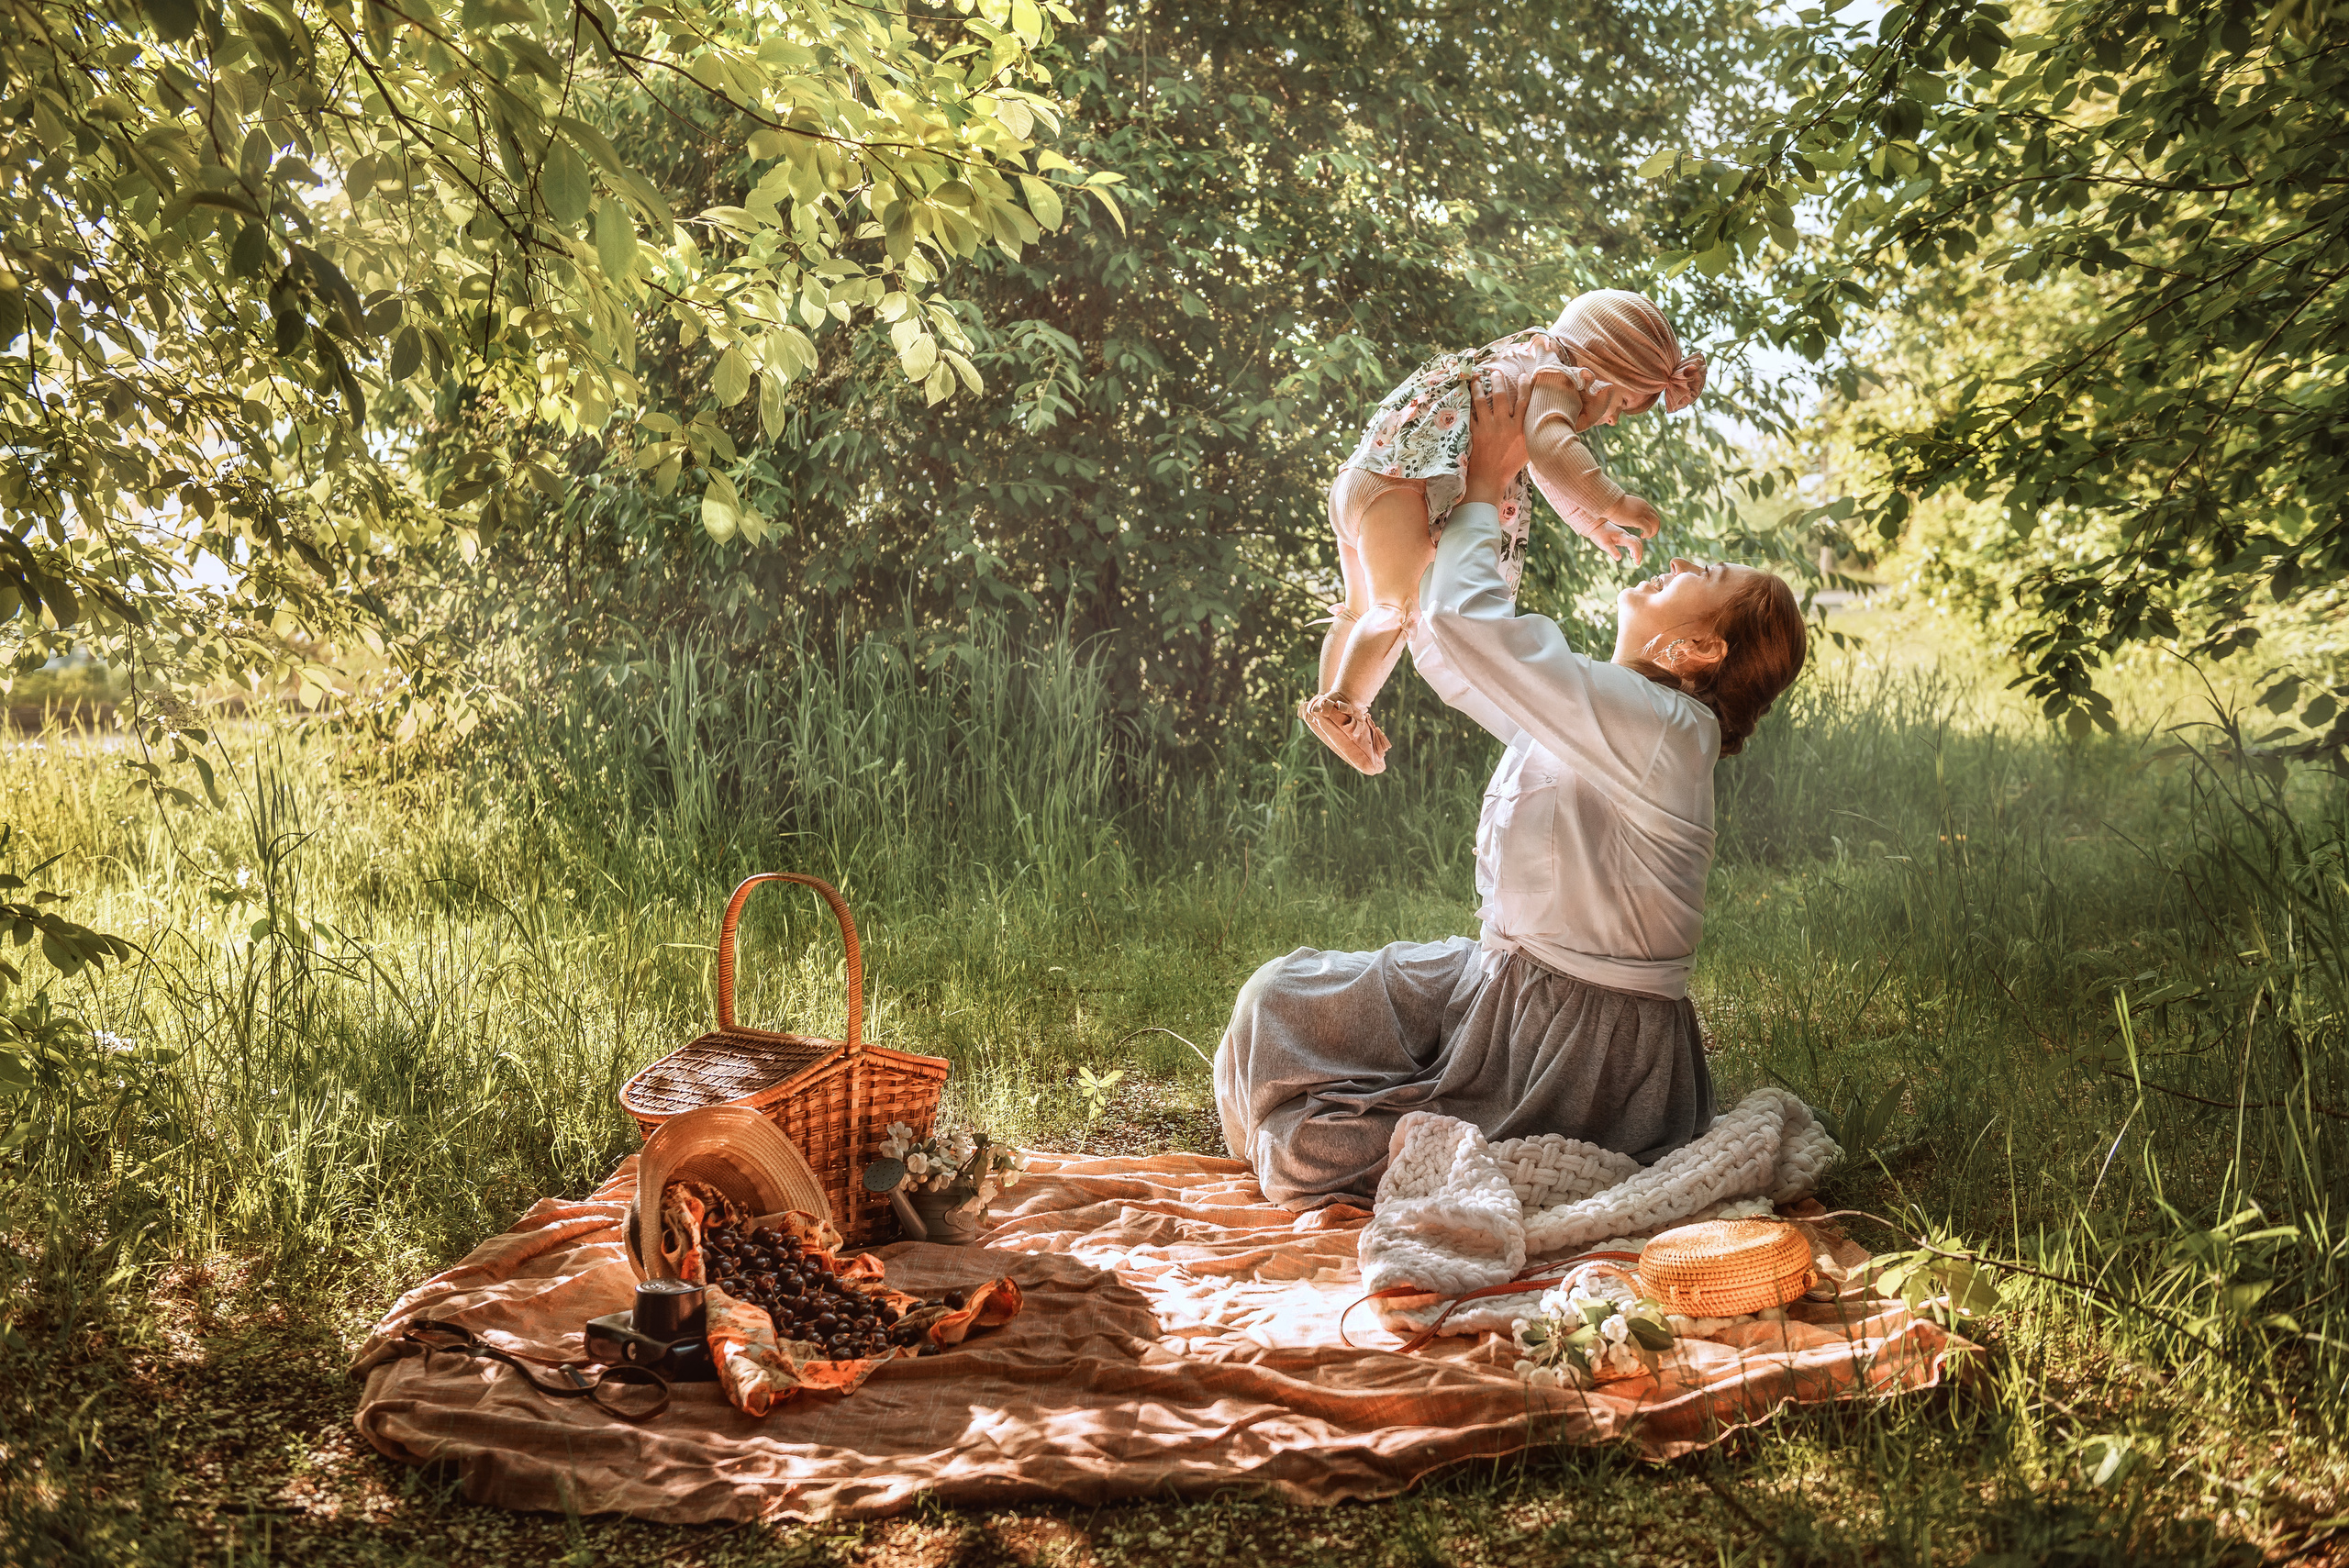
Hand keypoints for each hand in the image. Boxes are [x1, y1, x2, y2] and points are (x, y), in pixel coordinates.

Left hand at [1461, 369, 1527, 505]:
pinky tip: (1466, 395)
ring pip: (1482, 401)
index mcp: (1520, 429)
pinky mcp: (1474, 432)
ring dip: (1479, 387)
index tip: (1522, 376)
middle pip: (1501, 396)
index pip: (1524, 401)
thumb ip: (1529, 432)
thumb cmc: (1509, 466)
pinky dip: (1468, 402)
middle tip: (1495, 372)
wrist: (1489, 480)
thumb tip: (1535, 419)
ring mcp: (1488, 428)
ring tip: (1478, 378)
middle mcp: (1504, 425)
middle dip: (1498, 380)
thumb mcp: (1527, 450)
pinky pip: (1470, 413)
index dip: (1524, 386)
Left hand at [1568, 512, 1647, 565]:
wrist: (1595, 525)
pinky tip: (1631, 554)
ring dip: (1638, 550)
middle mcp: (1625, 534)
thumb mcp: (1604, 544)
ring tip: (1636, 560)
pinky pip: (1632, 541)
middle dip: (1639, 553)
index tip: (1636, 561)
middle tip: (1637, 563)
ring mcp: (1624, 534)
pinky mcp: (1622, 535)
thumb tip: (1619, 559)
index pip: (1634, 544)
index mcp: (1622, 536)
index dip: (1637, 552)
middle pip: (1638, 542)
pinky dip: (1634, 548)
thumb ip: (1612, 551)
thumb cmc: (1599, 534)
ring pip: (1636, 541)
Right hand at [1610, 493, 1662, 538]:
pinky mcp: (1638, 519)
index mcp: (1643, 504)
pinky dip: (1648, 533)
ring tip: (1646, 537)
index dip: (1652, 523)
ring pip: (1655, 524)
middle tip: (1648, 535)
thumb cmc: (1614, 505)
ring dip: (1653, 532)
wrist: (1610, 503)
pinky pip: (1648, 528)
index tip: (1646, 528)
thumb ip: (1632, 509)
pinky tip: (1642, 536)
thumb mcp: (1628, 506)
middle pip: (1656, 519)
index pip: (1654, 514)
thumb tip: (1631, 512)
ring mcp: (1642, 513)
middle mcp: (1645, 508)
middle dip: (1655, 528)